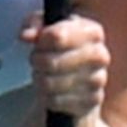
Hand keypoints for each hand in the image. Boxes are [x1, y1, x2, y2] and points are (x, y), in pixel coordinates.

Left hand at [24, 11, 110, 125]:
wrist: (77, 81)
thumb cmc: (60, 50)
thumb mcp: (46, 30)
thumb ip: (34, 24)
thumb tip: (26, 35)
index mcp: (92, 32)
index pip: (57, 35)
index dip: (40, 41)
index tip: (39, 43)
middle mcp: (99, 55)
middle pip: (51, 62)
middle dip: (37, 61)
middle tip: (37, 60)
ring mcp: (97, 80)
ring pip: (50, 83)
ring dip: (39, 80)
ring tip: (43, 75)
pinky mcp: (91, 102)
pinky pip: (55, 101)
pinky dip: (47, 97)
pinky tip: (51, 91)